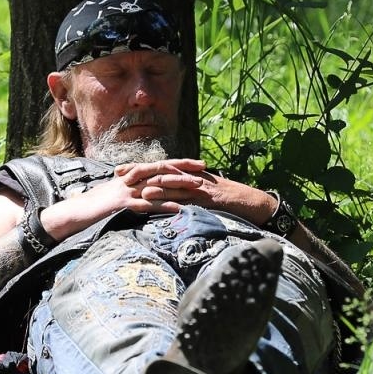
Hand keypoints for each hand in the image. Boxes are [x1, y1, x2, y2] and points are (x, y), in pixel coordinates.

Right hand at [38, 159, 202, 240]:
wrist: (73, 212)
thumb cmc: (92, 206)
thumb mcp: (114, 194)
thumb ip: (130, 190)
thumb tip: (145, 192)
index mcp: (129, 176)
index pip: (158, 165)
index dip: (178, 163)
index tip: (196, 163)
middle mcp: (130, 180)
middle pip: (162, 170)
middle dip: (184, 169)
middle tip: (205, 170)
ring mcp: (126, 191)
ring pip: (158, 185)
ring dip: (179, 186)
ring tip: (198, 188)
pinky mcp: (122, 205)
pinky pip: (147, 205)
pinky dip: (164, 207)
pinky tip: (178, 210)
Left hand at [130, 163, 276, 224]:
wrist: (253, 201)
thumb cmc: (228, 199)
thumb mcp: (203, 192)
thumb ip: (184, 192)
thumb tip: (166, 197)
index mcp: (188, 174)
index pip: (160, 168)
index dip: (139, 168)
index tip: (120, 169)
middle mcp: (192, 177)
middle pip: (161, 172)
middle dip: (140, 172)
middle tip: (120, 174)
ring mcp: (200, 187)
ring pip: (174, 185)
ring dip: (155, 187)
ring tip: (138, 189)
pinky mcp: (209, 199)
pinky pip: (191, 200)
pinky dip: (177, 202)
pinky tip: (166, 205)